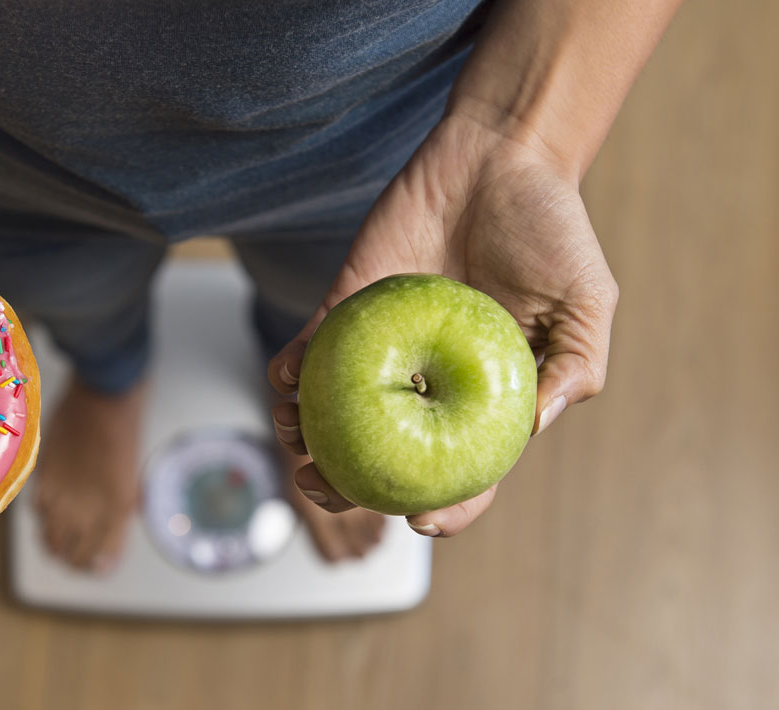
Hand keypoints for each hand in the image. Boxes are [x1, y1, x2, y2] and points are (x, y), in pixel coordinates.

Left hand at [269, 112, 617, 536]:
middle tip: (323, 488)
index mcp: (485, 393)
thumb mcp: (587, 305)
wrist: (499, 155)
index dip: (448, 505)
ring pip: (339, 410)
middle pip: (385, 451)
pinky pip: (313, 347)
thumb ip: (572, 370)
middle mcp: (430, 378)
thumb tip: (528, 434)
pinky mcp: (351, 303)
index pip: (465, 468)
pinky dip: (292, 368)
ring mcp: (388, 344)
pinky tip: (283, 381)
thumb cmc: (551, 230)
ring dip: (307, 434)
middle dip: (348, 483)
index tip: (421, 521)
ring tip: (294, 441)